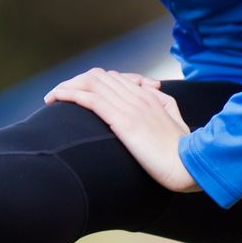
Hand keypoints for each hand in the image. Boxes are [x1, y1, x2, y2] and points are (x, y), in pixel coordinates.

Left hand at [43, 68, 200, 193]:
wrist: (189, 165)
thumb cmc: (183, 152)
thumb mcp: (176, 121)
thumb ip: (165, 104)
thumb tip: (155, 93)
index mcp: (150, 96)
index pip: (115, 78)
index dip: (93, 83)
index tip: (79, 95)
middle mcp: (138, 96)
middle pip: (99, 77)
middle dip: (75, 82)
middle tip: (60, 97)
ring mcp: (130, 106)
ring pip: (90, 83)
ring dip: (66, 86)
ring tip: (52, 97)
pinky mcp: (122, 120)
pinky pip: (89, 98)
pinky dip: (68, 94)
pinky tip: (56, 98)